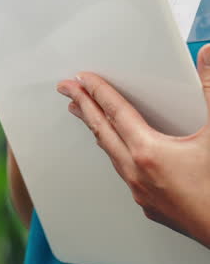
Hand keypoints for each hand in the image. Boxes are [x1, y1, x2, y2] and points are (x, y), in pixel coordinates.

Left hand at [56, 44, 209, 246]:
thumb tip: (208, 55)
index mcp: (149, 152)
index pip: (116, 112)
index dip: (98, 91)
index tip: (81, 78)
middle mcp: (138, 173)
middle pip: (103, 132)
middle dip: (83, 107)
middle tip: (67, 89)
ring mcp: (143, 193)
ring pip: (112, 156)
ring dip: (99, 132)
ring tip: (87, 118)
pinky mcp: (152, 208)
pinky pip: (126, 176)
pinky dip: (117, 157)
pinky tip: (121, 156)